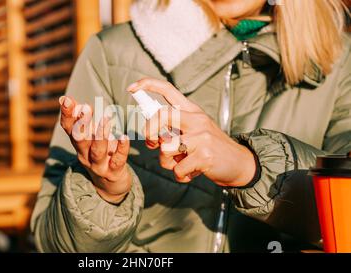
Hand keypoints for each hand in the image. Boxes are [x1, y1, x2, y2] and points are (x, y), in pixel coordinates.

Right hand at [59, 96, 131, 203]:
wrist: (110, 185)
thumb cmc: (100, 154)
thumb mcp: (89, 137)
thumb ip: (81, 119)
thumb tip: (66, 98)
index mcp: (79, 145)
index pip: (69, 129)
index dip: (67, 115)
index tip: (67, 99)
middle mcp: (85, 155)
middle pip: (79, 140)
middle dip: (82, 123)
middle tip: (85, 108)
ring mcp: (99, 166)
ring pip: (97, 151)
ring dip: (101, 135)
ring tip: (106, 119)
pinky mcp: (113, 173)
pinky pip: (118, 161)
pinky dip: (121, 149)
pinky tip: (124, 137)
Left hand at [128, 78, 255, 186]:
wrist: (239, 164)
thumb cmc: (210, 150)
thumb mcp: (194, 132)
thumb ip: (173, 131)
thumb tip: (150, 138)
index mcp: (192, 111)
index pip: (168, 90)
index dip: (148, 85)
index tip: (131, 88)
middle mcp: (196, 120)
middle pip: (162, 115)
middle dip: (149, 131)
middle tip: (151, 144)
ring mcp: (202, 137)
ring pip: (166, 148)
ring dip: (167, 163)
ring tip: (181, 164)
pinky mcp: (205, 156)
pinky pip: (178, 168)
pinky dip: (180, 175)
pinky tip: (191, 173)